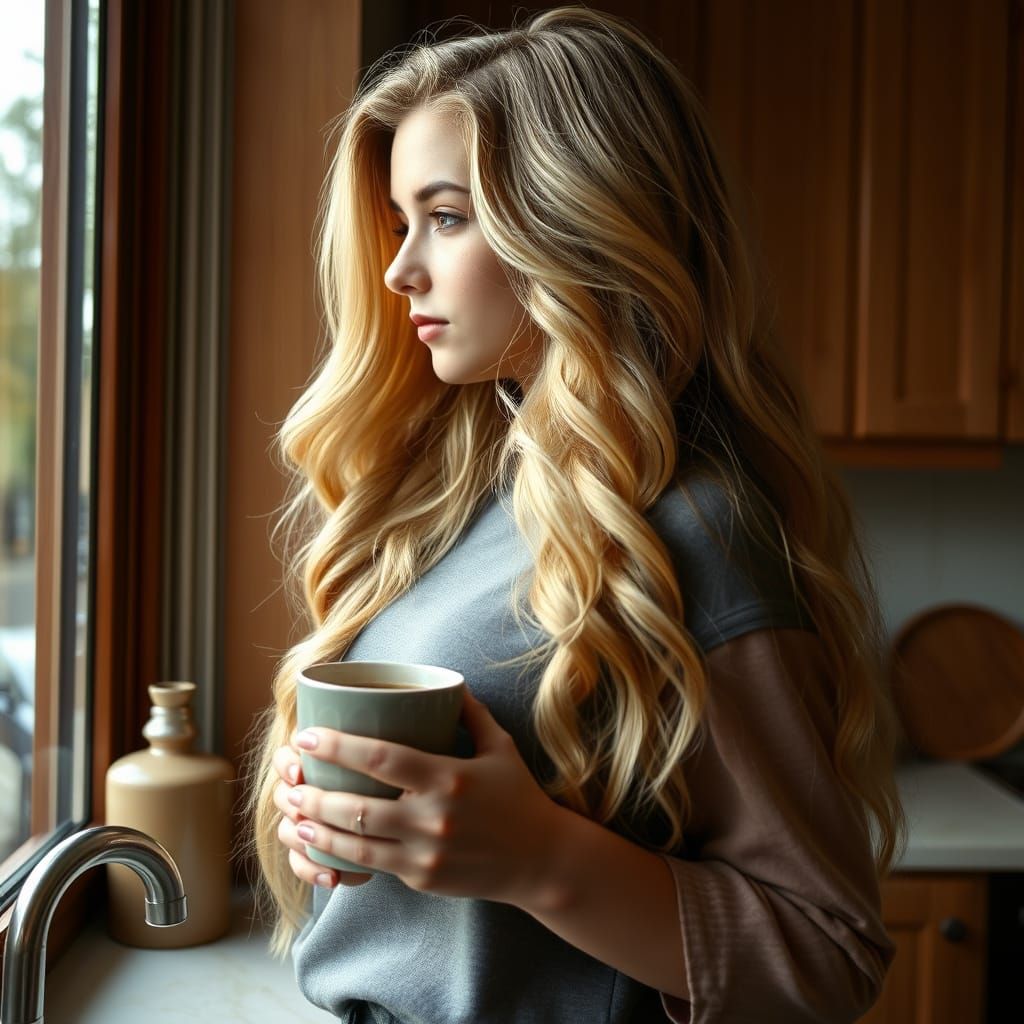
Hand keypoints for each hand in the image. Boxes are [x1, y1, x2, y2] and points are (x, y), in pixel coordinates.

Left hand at [282, 689, 568, 906]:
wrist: (542, 860)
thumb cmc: (519, 797)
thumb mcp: (500, 747)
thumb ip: (470, 712)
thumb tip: (446, 681)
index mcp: (449, 778)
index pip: (382, 758)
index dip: (338, 746)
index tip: (308, 735)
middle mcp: (433, 818)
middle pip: (356, 806)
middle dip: (313, 793)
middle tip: (288, 779)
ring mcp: (425, 853)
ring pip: (354, 843)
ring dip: (315, 830)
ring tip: (290, 816)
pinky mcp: (421, 879)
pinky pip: (371, 866)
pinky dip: (340, 855)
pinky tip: (317, 844)